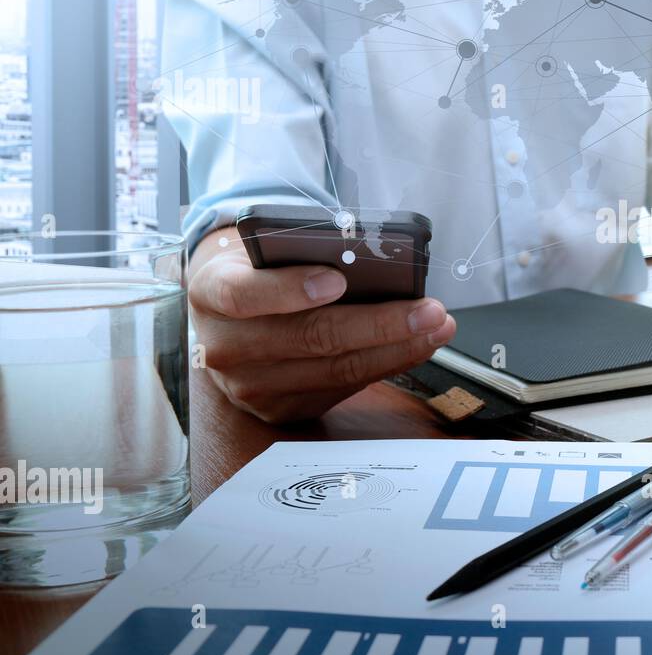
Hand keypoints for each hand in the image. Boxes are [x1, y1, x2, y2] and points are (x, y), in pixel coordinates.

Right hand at [189, 229, 455, 422]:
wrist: (225, 310)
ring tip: (437, 328)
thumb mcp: (264, 247)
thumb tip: (372, 259)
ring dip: (396, 349)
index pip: (244, 295)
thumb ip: (304, 252)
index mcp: (211, 291)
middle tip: (429, 310)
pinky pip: (341, 389)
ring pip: (334, 370)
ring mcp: (249, 385)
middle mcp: (225, 345)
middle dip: (379, 324)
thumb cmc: (257, 267)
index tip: (338, 280)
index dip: (291, 290)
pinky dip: (385, 366)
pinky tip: (415, 347)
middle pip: (308, 339)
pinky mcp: (278, 408)